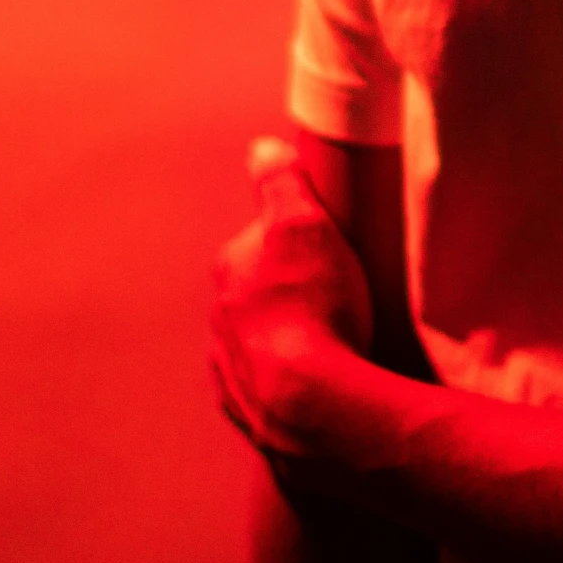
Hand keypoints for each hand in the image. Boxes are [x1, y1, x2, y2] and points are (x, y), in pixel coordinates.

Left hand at [211, 138, 374, 461]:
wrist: (317, 407)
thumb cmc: (316, 308)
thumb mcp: (305, 224)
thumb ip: (281, 182)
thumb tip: (262, 148)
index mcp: (232, 270)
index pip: (263, 241)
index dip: (299, 241)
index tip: (333, 248)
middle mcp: (220, 320)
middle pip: (259, 293)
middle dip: (291, 292)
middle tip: (342, 296)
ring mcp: (232, 370)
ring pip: (260, 343)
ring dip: (288, 341)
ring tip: (338, 345)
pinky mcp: (250, 414)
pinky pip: (269, 389)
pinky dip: (289, 384)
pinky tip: (322, 384)